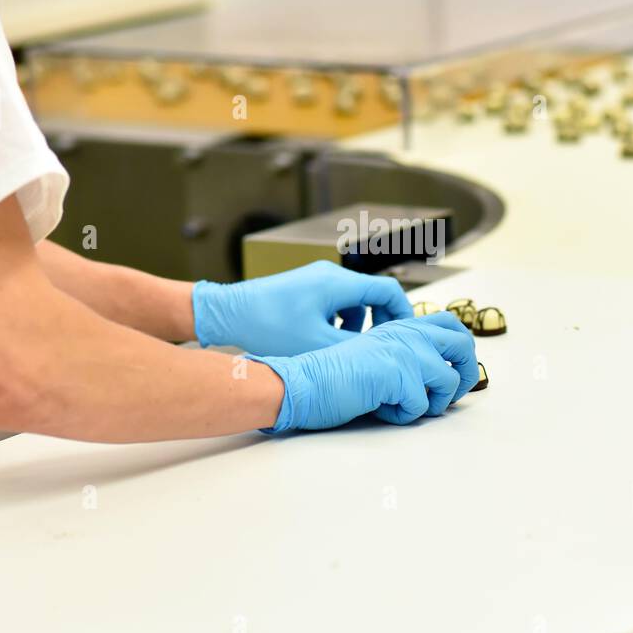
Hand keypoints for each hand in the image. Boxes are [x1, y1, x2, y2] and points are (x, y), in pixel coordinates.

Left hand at [192, 261, 412, 355]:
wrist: (227, 314)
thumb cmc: (266, 326)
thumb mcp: (316, 346)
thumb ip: (353, 350)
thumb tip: (380, 358)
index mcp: (337, 283)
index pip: (388, 291)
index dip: (403, 314)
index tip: (405, 335)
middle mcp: (328, 275)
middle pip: (371, 295)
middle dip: (379, 322)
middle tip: (379, 346)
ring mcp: (314, 279)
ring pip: (351, 300)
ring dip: (356, 323)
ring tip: (345, 346)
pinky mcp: (302, 289)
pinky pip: (333, 302)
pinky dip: (337, 320)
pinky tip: (323, 340)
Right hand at [247, 313, 479, 430]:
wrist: (304, 384)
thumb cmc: (334, 377)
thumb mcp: (375, 356)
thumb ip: (404, 356)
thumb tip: (443, 374)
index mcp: (401, 326)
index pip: (450, 324)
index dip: (463, 350)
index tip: (456, 373)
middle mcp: (406, 332)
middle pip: (463, 344)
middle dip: (466, 375)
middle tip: (448, 397)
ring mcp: (403, 350)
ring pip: (449, 381)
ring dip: (432, 404)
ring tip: (402, 406)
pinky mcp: (397, 372)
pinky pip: (422, 405)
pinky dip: (404, 415)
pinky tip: (381, 408)